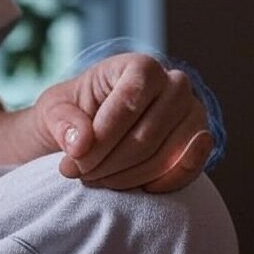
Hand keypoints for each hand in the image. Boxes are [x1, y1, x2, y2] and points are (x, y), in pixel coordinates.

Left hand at [34, 53, 214, 192]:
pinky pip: (188, 169)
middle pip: (148, 133)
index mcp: (139, 65)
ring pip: (166, 155)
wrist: (93, 130)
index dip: (102, 136)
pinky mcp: (200, 141)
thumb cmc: (73, 114)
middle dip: (110, 162)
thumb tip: (80, 145)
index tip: (75, 161)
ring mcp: (193, 112)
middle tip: (80, 175)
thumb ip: (62, 123)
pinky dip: (159, 184)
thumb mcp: (53, 112)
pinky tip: (131, 187)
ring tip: (96, 180)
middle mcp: (174, 84)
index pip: (130, 99)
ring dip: (128, 177)